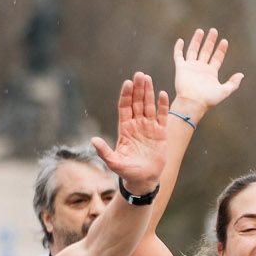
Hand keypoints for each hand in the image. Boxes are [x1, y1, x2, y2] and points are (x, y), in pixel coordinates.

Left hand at [91, 72, 166, 195]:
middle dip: (138, 89)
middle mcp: (136, 125)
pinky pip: (162, 116)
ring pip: (149, 106)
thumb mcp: (114, 162)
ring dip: (148, 92)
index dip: (126, 95)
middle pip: (137, 103)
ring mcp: (149, 127)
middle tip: (139, 74)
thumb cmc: (127, 172)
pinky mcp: (161, 133)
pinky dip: (162, 106)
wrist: (143, 180)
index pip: (124, 107)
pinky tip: (162, 94)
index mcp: (125, 129)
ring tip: (148, 78)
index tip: (127, 83)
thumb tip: (93, 140)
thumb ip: (104, 151)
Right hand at [170, 28, 243, 121]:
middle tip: (214, 30)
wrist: (192, 103)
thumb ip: (233, 83)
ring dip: (197, 41)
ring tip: (200, 31)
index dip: (221, 49)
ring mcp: (190, 67)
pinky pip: (178, 56)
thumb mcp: (224, 91)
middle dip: (210, 41)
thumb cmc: (208, 99)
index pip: (217, 58)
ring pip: (193, 50)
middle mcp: (201, 69)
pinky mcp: (181, 68)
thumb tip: (241, 74)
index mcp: (211, 73)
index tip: (224, 41)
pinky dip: (178, 48)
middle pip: (206, 51)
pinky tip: (180, 40)